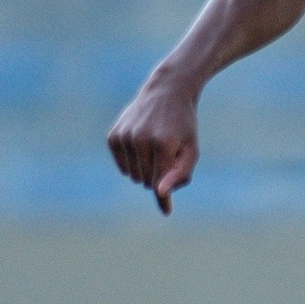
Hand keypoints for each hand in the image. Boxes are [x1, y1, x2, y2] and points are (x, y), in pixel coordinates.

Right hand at [107, 76, 199, 214]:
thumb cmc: (183, 126)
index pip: (160, 182)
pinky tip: (141, 146)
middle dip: (159, 176)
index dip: (164, 197)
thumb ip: (180, 174)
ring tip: (156, 149)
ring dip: (146, 170)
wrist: (166, 92)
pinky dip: (133, 163)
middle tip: (169, 156)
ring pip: (134, 176)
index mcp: (163, 144)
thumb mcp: (191, 149)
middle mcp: (140, 140)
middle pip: (147, 182)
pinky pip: (123, 167)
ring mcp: (124, 137)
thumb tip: (160, 195)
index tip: (167, 211)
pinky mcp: (113, 137)